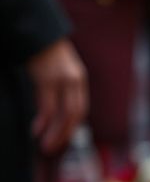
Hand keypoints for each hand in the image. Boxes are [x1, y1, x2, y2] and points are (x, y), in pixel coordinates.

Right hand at [26, 39, 87, 153]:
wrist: (38, 33)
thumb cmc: (46, 54)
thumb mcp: (61, 71)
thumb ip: (63, 89)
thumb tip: (59, 114)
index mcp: (79, 80)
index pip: (80, 109)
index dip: (72, 127)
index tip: (63, 139)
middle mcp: (74, 81)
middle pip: (75, 114)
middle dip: (64, 134)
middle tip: (53, 148)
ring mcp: (61, 80)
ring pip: (62, 113)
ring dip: (54, 132)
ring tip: (46, 145)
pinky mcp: (46, 79)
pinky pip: (47, 106)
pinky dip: (43, 121)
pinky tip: (37, 130)